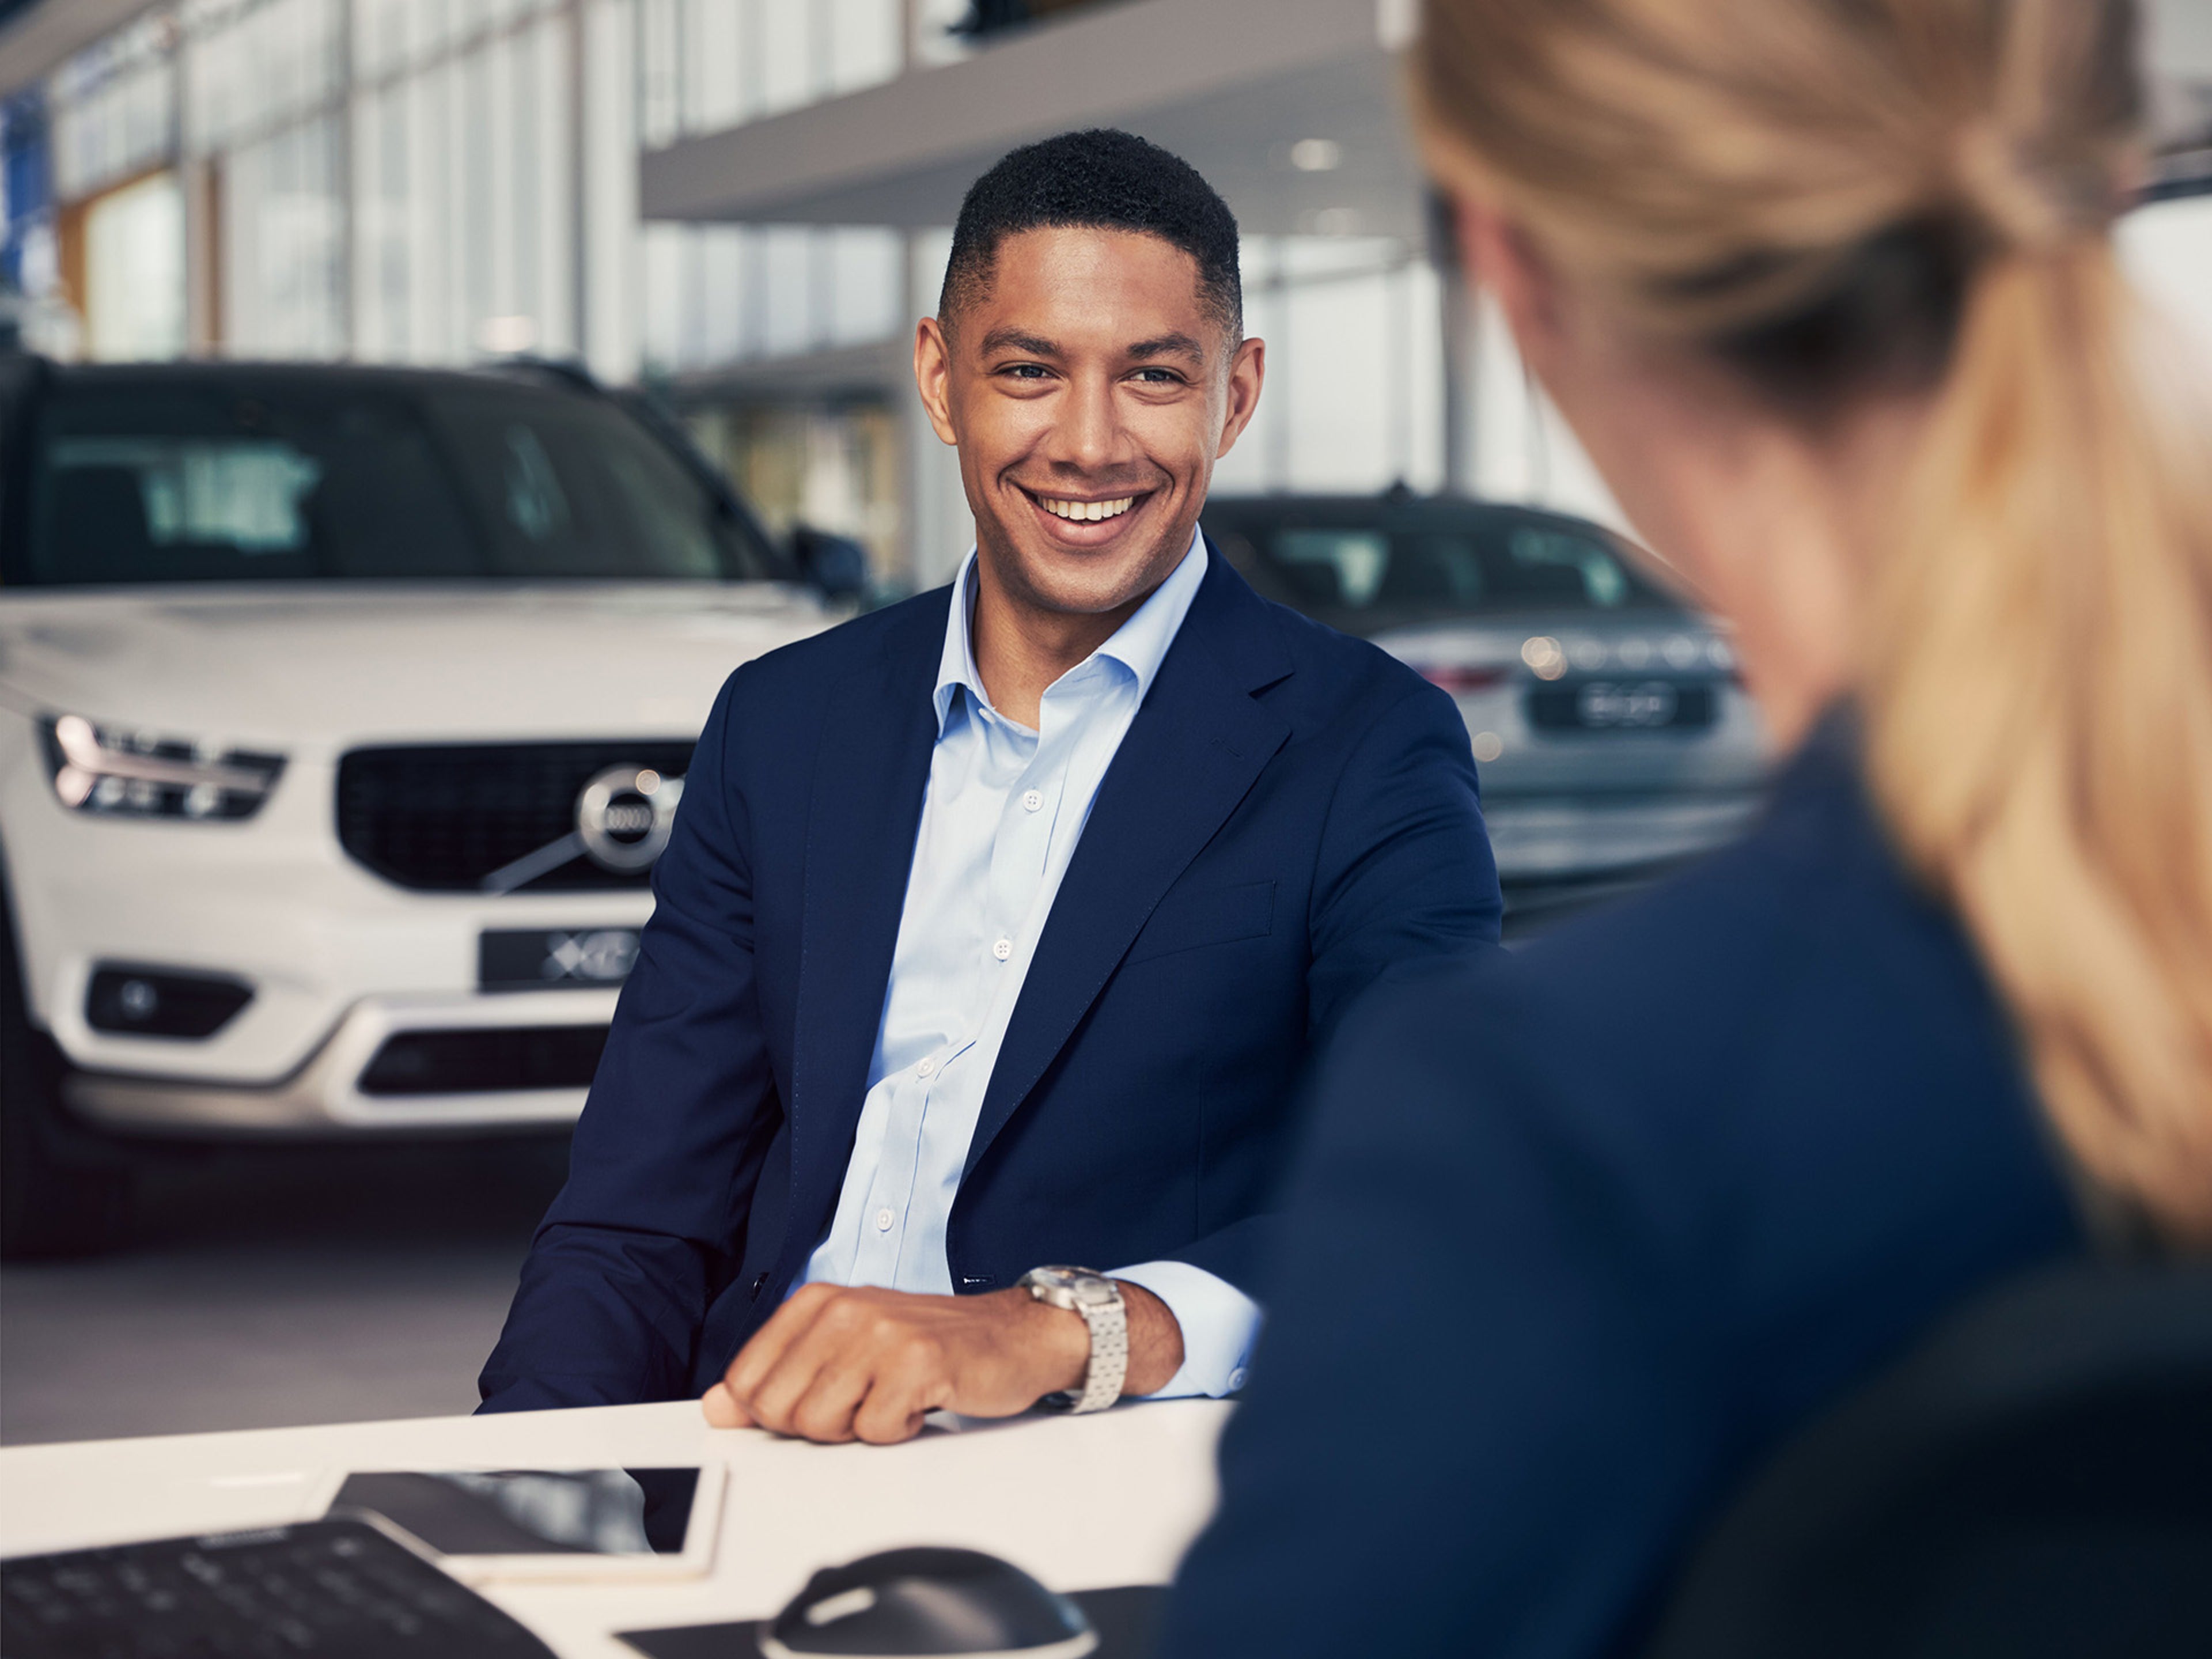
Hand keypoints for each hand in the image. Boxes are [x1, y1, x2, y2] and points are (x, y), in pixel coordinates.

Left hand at [700, 1280, 1182, 1443]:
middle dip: (818, 1425)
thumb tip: (718, 1405)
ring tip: (891, 1397)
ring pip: (820, 1424)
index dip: (775, 1413)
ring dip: (859, 1428)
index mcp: (817, 1302)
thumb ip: (779, 1375)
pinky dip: (899, 1429)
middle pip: (778, 1410)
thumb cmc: (928, 1346)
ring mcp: (881, 1333)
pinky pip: (875, 1430)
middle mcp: (843, 1309)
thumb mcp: (845, 1350)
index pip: (746, 1382)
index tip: (820, 1399)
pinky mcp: (917, 1362)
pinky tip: (920, 1400)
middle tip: (862, 1401)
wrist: (1012, 1334)